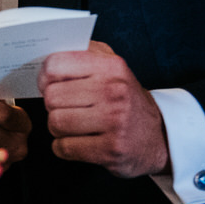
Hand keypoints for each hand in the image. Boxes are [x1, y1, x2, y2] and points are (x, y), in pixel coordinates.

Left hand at [38, 41, 168, 177]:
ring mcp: (114, 122)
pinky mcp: (111, 150)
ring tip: (73, 125)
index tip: (49, 84)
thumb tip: (47, 53)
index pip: (55, 65)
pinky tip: (78, 142)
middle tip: (66, 108)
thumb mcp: (112, 66)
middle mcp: (114, 91)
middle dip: (53, 106)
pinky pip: (64, 148)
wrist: (159, 135)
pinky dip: (64, 147)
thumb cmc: (124, 98)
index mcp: (111, 66)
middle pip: (52, 97)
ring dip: (58, 128)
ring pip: (56, 123)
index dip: (45, 77)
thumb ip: (83, 53)